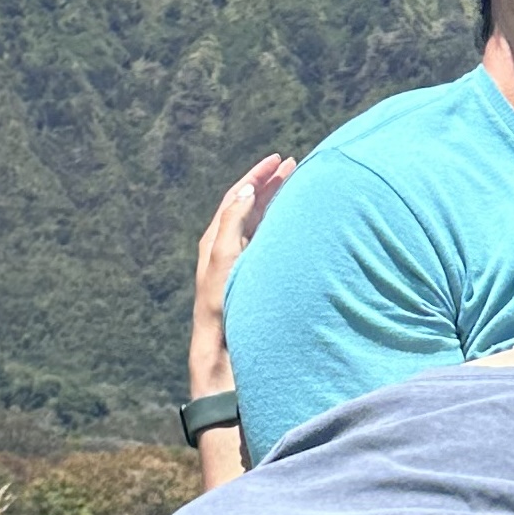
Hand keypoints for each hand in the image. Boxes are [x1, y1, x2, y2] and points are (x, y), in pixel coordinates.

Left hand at [187, 155, 292, 395]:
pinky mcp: (254, 281)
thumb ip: (232, 225)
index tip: (278, 159)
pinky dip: (281, 226)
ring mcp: (242, 265)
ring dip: (276, 202)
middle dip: (270, 184)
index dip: (257, 176)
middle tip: (291, 165)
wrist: (222, 356)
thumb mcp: (223, 262)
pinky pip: (267, 243)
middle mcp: (227, 249)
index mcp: (216, 241)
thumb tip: (246, 191)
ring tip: (295, 185)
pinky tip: (297, 224)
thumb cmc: (220, 311)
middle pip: (250, 206)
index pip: (237, 198)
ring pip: (260, 223)